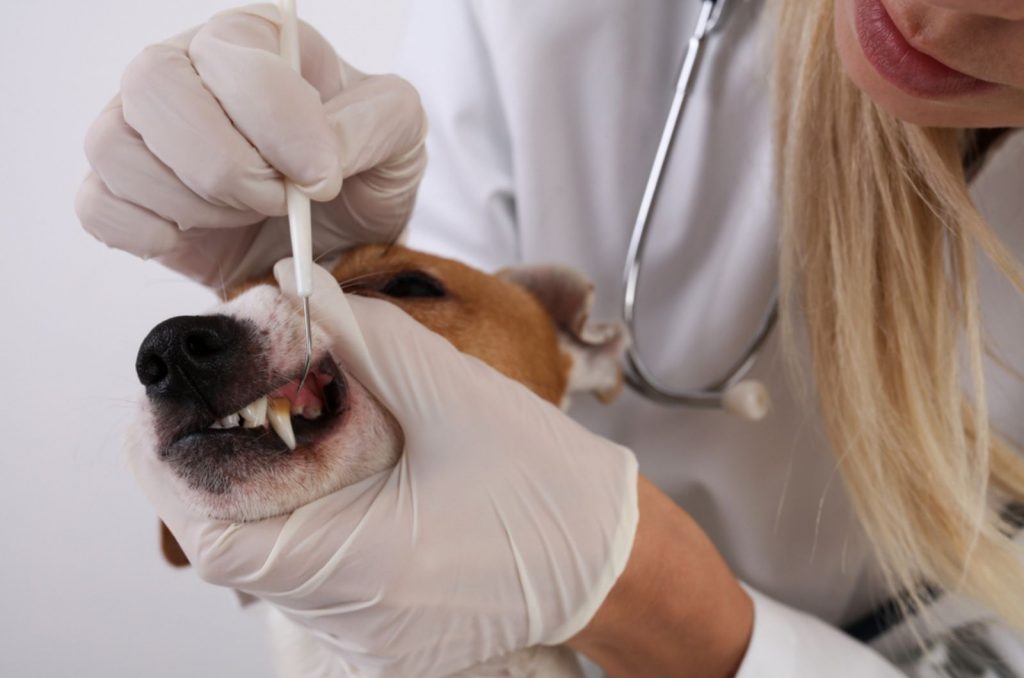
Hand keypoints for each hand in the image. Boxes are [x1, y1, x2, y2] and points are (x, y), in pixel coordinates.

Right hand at [76, 4, 425, 289]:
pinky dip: (141, 230)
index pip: (231, 55)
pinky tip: (191, 238)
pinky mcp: (130, 196)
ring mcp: (146, 132)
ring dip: (191, 201)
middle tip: (277, 200)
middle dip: (225, 164)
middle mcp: (187, 70)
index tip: (321, 175)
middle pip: (153, 86)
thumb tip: (313, 159)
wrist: (345, 230)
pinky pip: (96, 205)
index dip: (275, 121)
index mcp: (253, 39)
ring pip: (115, 146)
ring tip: (246, 216)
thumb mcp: (399, 131)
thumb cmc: (367, 166)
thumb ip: (370, 125)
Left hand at [127, 261, 637, 675]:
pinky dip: (306, 514)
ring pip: (274, 557)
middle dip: (223, 461)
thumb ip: (365, 336)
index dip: (175, 465)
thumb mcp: (456, 395)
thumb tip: (296, 287)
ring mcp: (369, 632)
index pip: (218, 535)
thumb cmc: (550, 487)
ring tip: (308, 426)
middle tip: (243, 396)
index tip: (174, 406)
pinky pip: (315, 573)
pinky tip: (345, 470)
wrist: (613, 555)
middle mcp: (355, 618)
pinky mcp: (384, 627)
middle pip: (238, 543)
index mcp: (367, 566)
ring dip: (267, 486)